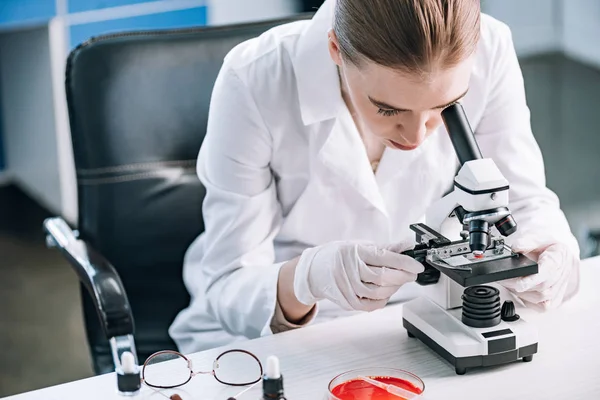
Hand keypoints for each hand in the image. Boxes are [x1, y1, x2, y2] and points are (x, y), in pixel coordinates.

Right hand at [293, 241, 424, 310]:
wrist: (315, 270)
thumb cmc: (339, 255)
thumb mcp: (360, 246)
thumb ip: (385, 248)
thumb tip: (407, 245)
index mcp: (354, 252)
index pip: (384, 258)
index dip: (404, 262)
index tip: (417, 265)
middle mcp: (349, 270)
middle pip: (383, 277)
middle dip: (403, 276)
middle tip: (411, 273)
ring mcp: (347, 288)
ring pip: (379, 292)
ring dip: (395, 288)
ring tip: (398, 281)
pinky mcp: (348, 302)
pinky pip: (372, 305)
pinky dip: (383, 299)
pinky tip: (386, 292)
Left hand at [499, 236, 580, 310]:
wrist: (556, 249)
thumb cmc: (546, 244)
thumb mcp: (536, 236)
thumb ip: (526, 242)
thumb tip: (516, 248)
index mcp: (559, 257)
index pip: (548, 272)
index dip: (532, 280)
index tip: (518, 284)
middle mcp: (562, 273)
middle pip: (543, 288)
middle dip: (519, 285)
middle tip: (503, 280)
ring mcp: (560, 287)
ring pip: (542, 298)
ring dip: (522, 294)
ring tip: (509, 284)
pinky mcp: (556, 297)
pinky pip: (543, 306)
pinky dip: (529, 301)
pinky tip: (520, 293)